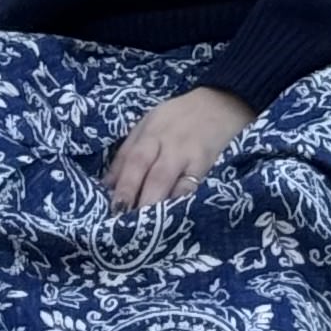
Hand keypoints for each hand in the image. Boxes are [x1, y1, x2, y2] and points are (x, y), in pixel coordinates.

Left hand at [103, 85, 253, 210]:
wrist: (224, 102)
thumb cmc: (180, 117)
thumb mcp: (150, 123)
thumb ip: (128, 152)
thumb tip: (106, 186)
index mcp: (149, 131)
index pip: (131, 158)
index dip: (122, 185)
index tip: (112, 210)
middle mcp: (165, 141)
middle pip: (144, 168)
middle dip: (133, 196)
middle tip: (124, 225)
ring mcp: (187, 153)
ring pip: (165, 179)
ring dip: (152, 204)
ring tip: (143, 229)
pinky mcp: (206, 163)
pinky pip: (191, 186)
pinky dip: (179, 203)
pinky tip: (172, 219)